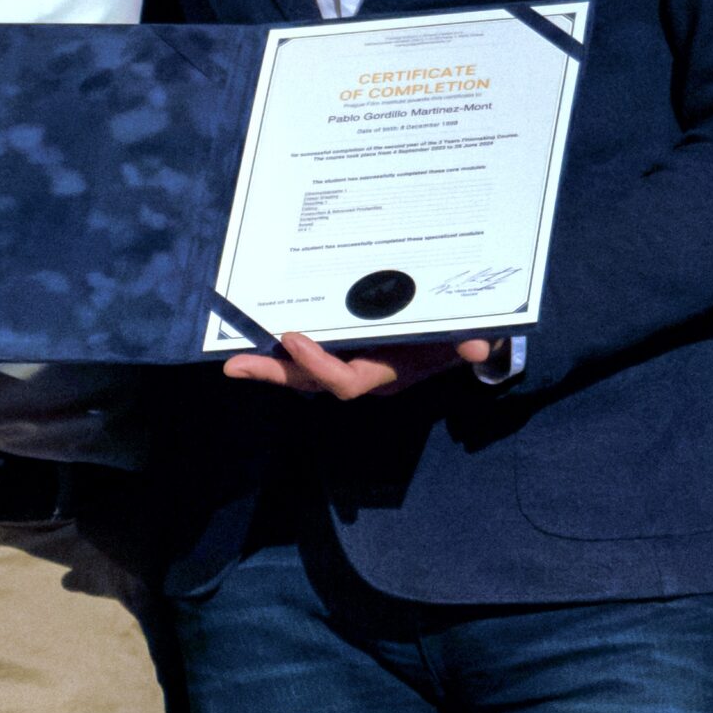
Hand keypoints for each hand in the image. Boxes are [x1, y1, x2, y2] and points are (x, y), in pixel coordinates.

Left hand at [221, 328, 493, 400]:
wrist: (467, 341)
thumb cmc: (466, 337)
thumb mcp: (475, 336)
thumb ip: (475, 342)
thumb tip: (478, 348)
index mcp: (388, 373)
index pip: (346, 381)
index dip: (319, 366)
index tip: (295, 338)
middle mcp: (364, 373)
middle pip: (311, 380)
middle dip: (273, 372)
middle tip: (234, 365)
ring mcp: (353, 363)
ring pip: (304, 369)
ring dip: (270, 362)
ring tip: (233, 355)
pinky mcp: (347, 348)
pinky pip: (311, 352)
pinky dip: (285, 346)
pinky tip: (258, 332)